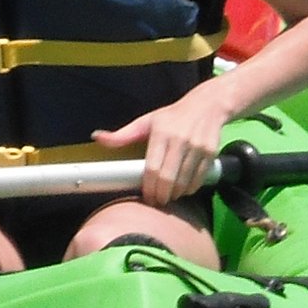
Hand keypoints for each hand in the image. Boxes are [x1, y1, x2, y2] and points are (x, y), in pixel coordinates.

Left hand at [94, 91, 227, 207]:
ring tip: (168, 196)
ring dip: (175, 195)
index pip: (152, 168)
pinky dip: (190, 189)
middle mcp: (180, 140)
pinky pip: (199, 180)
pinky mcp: (211, 153)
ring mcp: (197, 147)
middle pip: (168, 179)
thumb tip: (96, 137)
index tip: (146, 197)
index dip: (148, 187)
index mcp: (161, 132)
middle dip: (161, 196)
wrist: (208, 105)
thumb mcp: (146, 121)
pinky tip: (183, 189)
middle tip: (156, 201)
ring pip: (184, 182)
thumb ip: (123, 134)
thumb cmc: (172, 116)